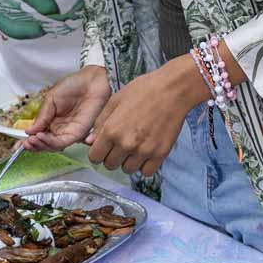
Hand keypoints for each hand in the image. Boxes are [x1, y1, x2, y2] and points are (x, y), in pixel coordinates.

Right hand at [24, 66, 110, 151]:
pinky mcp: (79, 133)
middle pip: (45, 143)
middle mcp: (60, 128)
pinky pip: (63, 142)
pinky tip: (41, 137)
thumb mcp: (51, 99)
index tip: (19, 144)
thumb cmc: (74, 85)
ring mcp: (69, 131)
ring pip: (53, 145)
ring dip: (41, 145)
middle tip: (25, 144)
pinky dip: (51, 142)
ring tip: (32, 141)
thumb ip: (42, 116)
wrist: (92, 81)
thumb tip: (29, 131)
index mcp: (52, 120)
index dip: (29, 141)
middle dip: (34, 145)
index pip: (39, 135)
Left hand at [86, 57, 204, 175]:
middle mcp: (125, 144)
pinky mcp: (160, 154)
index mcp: (111, 130)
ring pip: (127, 170)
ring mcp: (143, 151)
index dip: (98, 152)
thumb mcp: (115, 101)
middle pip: (110, 165)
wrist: (172, 90)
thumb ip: (100, 123)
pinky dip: (145, 165)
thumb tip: (90, 141)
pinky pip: (146, 172)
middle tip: (121, 144)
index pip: (95, 157)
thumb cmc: (143, 90)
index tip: (104, 147)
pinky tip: (147, 152)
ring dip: (129, 161)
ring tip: (136, 146)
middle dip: (113, 156)